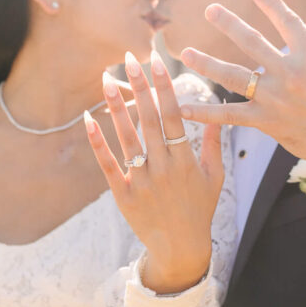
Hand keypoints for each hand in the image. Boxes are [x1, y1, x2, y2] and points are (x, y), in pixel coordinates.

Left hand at [84, 50, 223, 293]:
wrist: (181, 249)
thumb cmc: (200, 209)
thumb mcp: (216, 177)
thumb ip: (215, 144)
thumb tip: (217, 113)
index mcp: (187, 160)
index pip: (175, 115)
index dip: (165, 87)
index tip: (156, 61)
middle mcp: (164, 167)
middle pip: (150, 120)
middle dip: (140, 87)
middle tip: (129, 57)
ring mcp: (142, 181)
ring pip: (127, 138)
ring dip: (116, 107)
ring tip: (106, 80)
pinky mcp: (123, 195)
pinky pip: (108, 164)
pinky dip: (98, 142)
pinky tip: (88, 120)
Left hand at [178, 0, 305, 179]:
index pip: (288, 21)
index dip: (272, 4)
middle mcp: (290, 72)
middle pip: (251, 41)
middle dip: (228, 23)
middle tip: (209, 10)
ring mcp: (275, 97)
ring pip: (233, 75)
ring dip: (207, 63)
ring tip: (186, 52)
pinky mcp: (266, 121)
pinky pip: (229, 116)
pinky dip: (205, 113)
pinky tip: (182, 108)